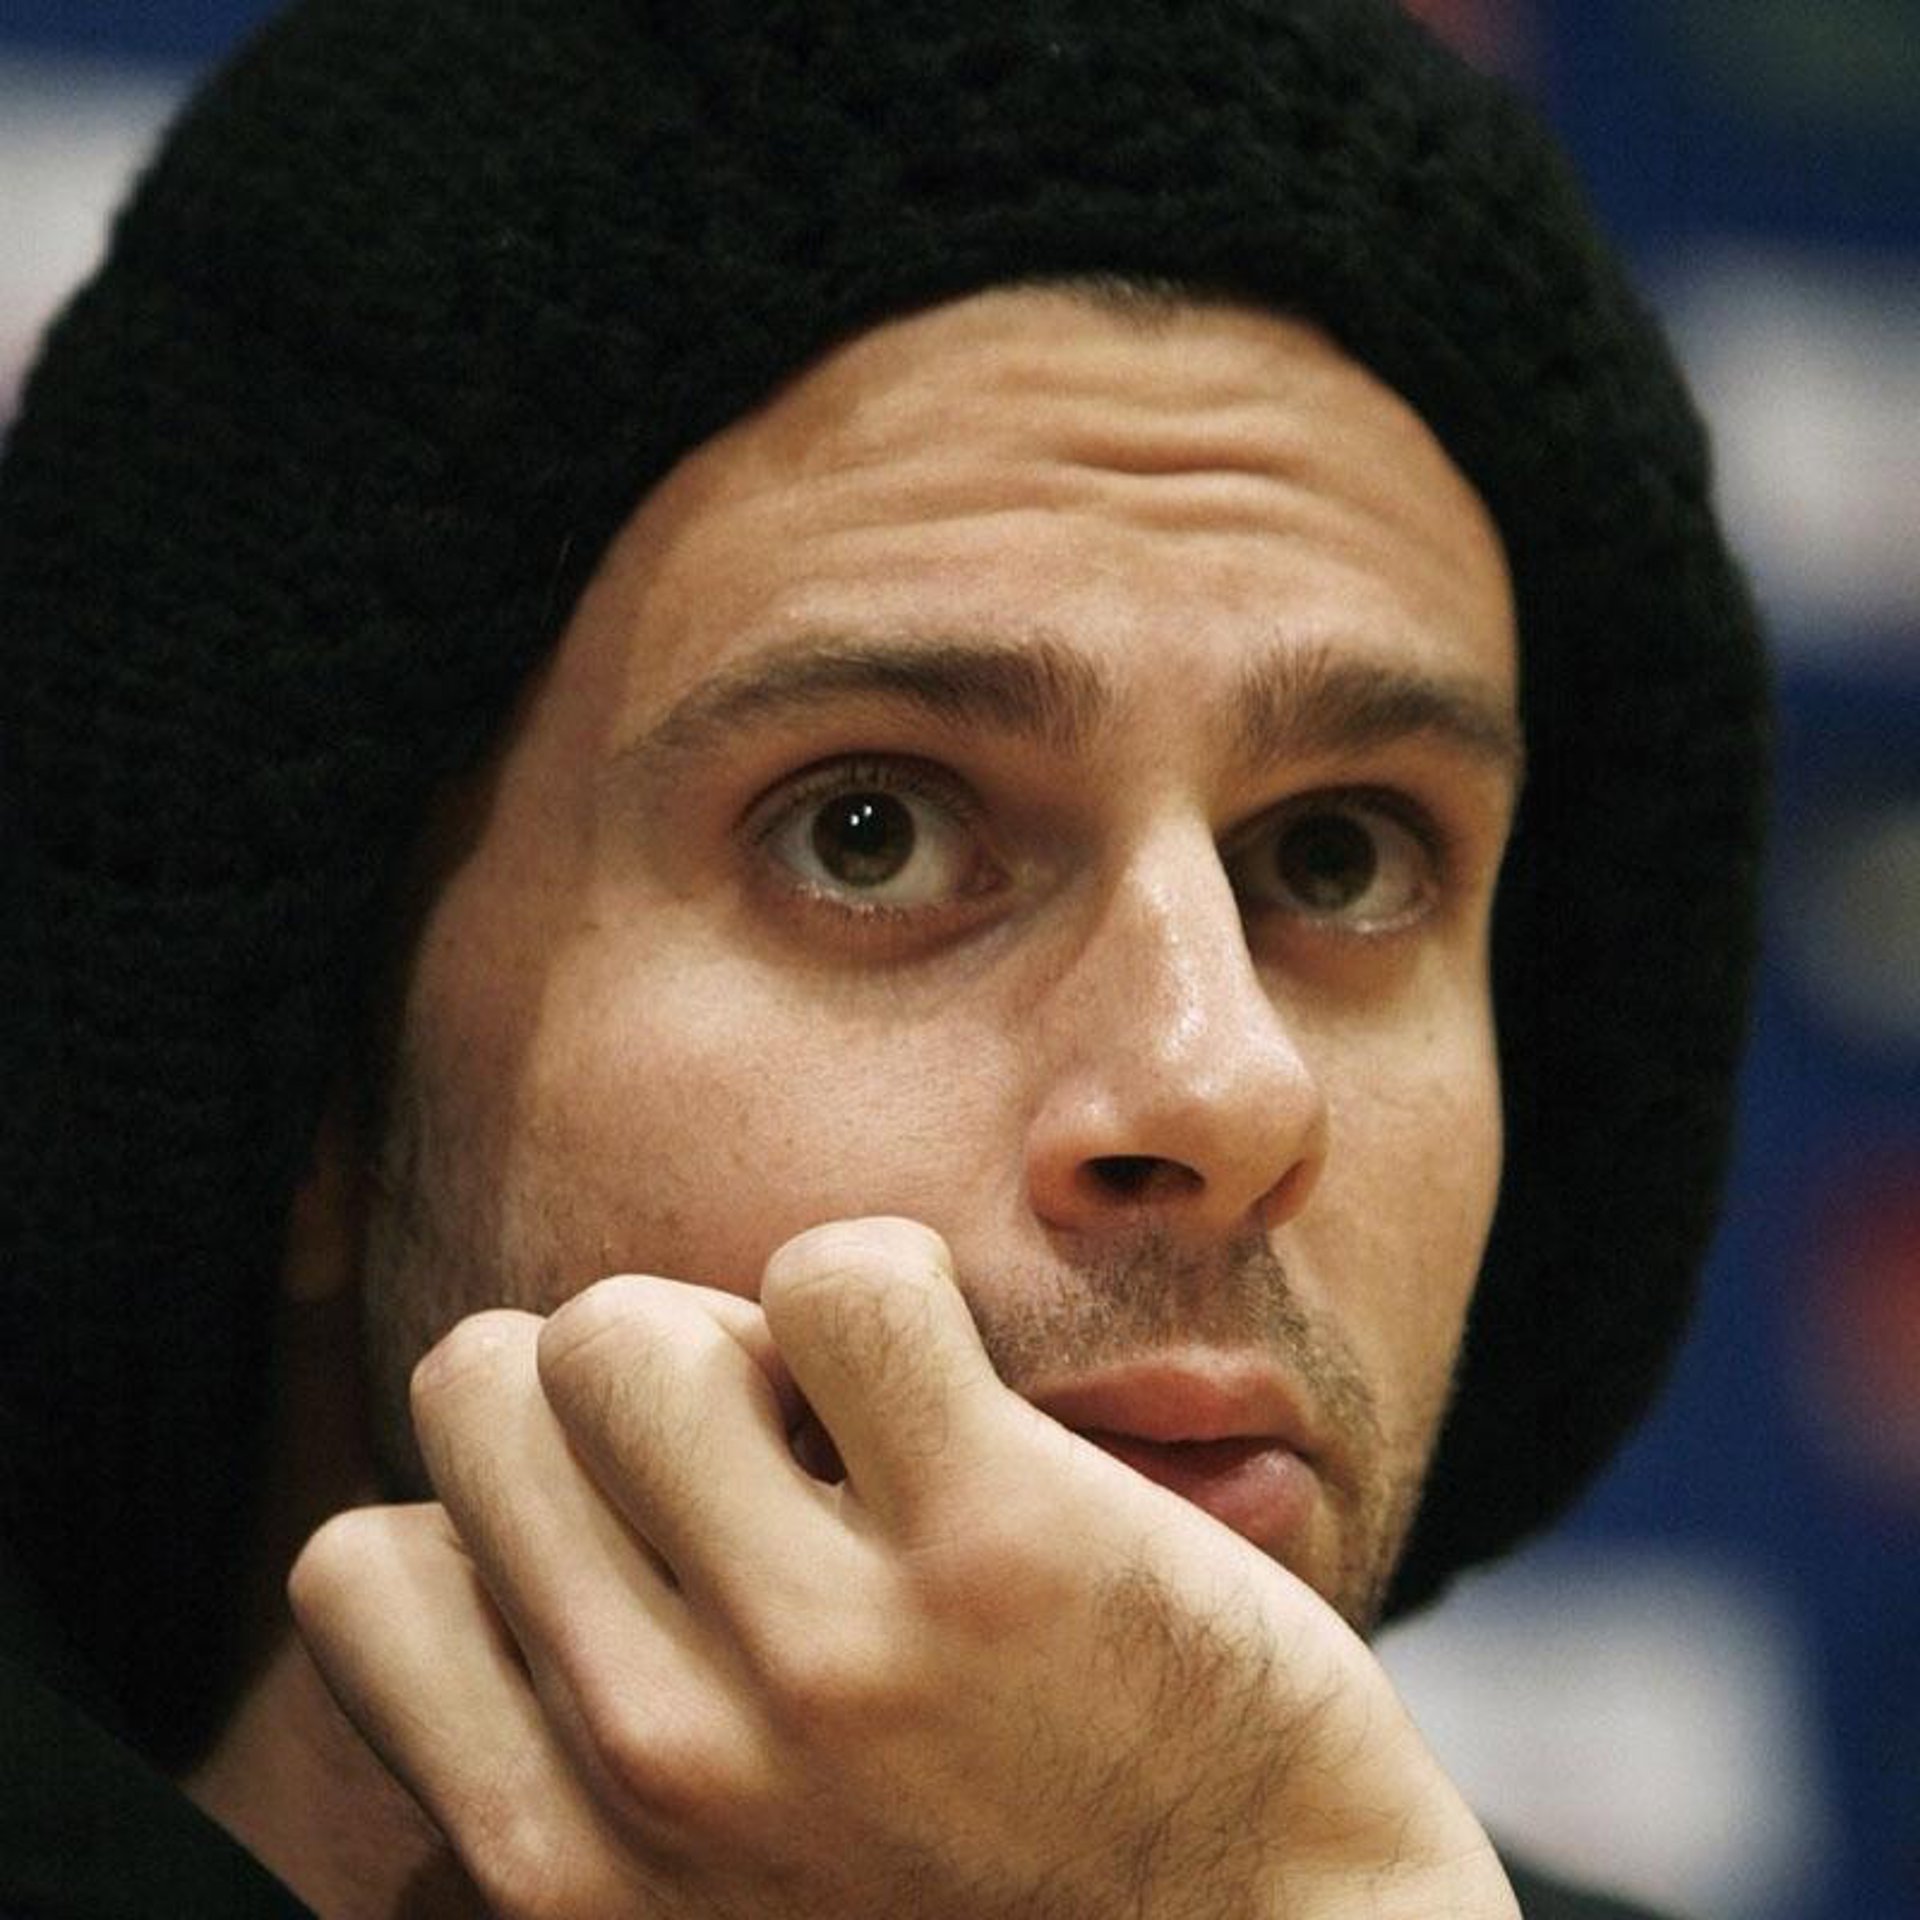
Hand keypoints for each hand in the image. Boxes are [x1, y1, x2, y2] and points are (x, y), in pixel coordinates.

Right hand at [291, 1217, 1515, 1918]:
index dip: (511, 1507)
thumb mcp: (717, 1900)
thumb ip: (568, 1781)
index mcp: (562, 1864)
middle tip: (753, 1453)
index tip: (644, 1539)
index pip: (362, 1568)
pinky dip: (882, 1284)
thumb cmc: (986, 1901)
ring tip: (849, 1422)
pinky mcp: (995, 1543)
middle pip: (483, 1385)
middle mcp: (656, 1762)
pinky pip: (839, 1281)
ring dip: (737, 1326)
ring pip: (624, 1324)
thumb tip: (452, 1588)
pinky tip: (948, 1377)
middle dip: (612, 1379)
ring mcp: (824, 1654)